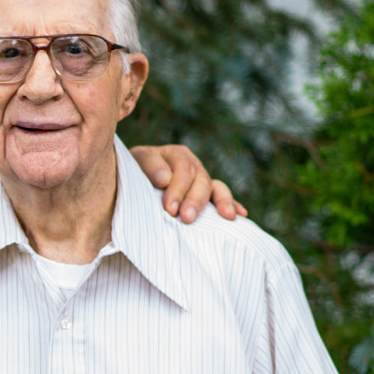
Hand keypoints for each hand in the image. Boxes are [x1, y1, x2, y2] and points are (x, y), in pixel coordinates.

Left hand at [128, 143, 247, 222]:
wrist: (132, 179)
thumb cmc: (133, 171)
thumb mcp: (136, 162)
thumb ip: (149, 165)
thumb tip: (165, 178)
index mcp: (176, 155)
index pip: (183, 169)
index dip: (178, 189)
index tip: (169, 209)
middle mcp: (193, 165)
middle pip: (201, 180)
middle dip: (195, 200)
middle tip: (187, 218)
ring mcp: (201, 180)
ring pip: (214, 188)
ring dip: (221, 202)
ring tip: (226, 216)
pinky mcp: (206, 195)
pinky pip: (222, 198)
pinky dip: (233, 205)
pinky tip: (241, 215)